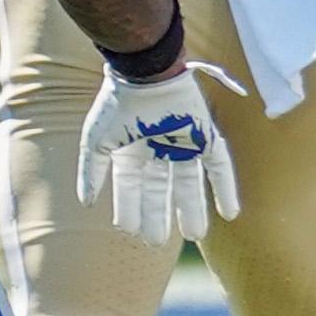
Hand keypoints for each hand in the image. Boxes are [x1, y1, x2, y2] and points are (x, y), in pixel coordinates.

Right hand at [77, 65, 239, 245]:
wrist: (145, 75)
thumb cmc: (117, 105)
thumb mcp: (95, 141)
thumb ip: (91, 172)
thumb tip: (85, 203)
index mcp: (134, 150)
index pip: (132, 187)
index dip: (131, 208)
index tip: (130, 230)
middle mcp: (160, 149)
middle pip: (162, 190)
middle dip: (160, 215)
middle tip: (158, 241)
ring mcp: (184, 144)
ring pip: (190, 183)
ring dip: (193, 208)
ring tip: (195, 233)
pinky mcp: (207, 137)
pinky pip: (220, 167)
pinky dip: (226, 189)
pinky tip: (230, 213)